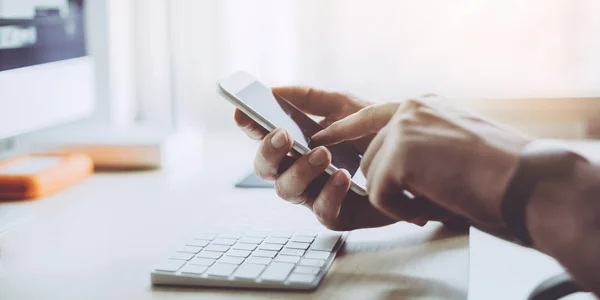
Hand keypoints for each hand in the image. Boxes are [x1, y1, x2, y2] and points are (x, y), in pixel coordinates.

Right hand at [234, 87, 453, 229]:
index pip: (263, 137)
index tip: (242, 111)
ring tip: (322, 154)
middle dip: (268, 152)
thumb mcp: (346, 105)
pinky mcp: (337, 214)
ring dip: (300, 170)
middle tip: (283, 136)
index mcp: (296, 144)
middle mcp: (299, 170)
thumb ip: (311, 97)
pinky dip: (329, 193)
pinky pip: (322, 212)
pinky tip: (342, 176)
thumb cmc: (376, 130)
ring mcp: (315, 194)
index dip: (249, 127)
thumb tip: (274, 89)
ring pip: (287, 191)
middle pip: (265, 169)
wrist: (417, 156)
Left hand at [314, 96, 531, 231]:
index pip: (369, 114)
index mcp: (423, 104)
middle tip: (423, 199)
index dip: (343, 129)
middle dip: (388, 183)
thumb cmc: (500, 170)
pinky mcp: (398, 156)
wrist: (526, 180)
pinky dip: (400, 209)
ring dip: (397, 197)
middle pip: (370, 155)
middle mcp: (409, 110)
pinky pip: (378, 194)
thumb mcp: (454, 140)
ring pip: (371, 175)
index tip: (321, 137)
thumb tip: (394, 161)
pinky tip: (427, 208)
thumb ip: (422, 141)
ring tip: (432, 201)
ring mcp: (401, 129)